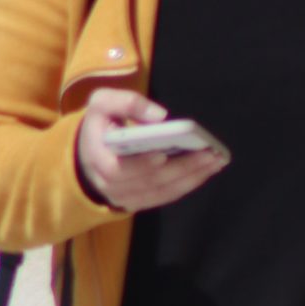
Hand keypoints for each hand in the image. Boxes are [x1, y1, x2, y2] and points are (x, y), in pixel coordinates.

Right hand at [76, 91, 227, 212]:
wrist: (89, 153)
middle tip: (210, 154)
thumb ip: (126, 102)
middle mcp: (110, 185)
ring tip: (215, 161)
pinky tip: (206, 171)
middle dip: (182, 168)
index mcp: (98, 159)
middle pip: (150, 181)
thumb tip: (160, 115)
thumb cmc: (100, 124)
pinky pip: (165, 197)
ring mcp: (125, 198)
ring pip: (162, 192)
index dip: (141, 164)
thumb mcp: (102, 103)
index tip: (163, 154)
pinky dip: (188, 184)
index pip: (118, 169)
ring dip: (192, 177)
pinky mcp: (139, 202)